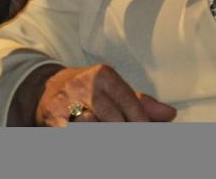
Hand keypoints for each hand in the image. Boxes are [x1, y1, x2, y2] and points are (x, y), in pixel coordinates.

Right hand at [36, 64, 175, 125]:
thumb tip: (169, 114)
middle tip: (137, 138)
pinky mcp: (55, 122)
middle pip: (114, 119)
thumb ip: (141, 103)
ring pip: (94, 128)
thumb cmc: (87, 91)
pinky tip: (96, 137)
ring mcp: (68, 104)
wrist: (45, 90)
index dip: (142, 122)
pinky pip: (76, 133)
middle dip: (127, 132)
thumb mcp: (113, 90)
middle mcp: (86, 87)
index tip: (149, 133)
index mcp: (104, 76)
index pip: (130, 102)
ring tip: (116, 138)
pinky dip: (90, 137)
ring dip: (106, 135)